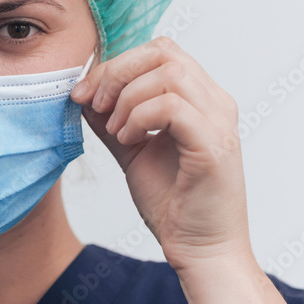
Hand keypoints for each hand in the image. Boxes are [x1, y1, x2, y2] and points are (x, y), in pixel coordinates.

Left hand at [70, 37, 252, 270]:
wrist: (201, 252)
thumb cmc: (174, 205)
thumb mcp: (133, 152)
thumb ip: (112, 121)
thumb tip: (84, 96)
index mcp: (201, 99)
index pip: (160, 51)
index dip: (117, 64)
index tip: (85, 94)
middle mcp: (216, 103)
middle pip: (163, 52)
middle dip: (117, 72)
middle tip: (94, 104)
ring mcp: (218, 122)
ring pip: (168, 73)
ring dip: (128, 97)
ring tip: (116, 132)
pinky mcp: (213, 145)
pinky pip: (172, 106)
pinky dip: (140, 117)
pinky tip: (129, 140)